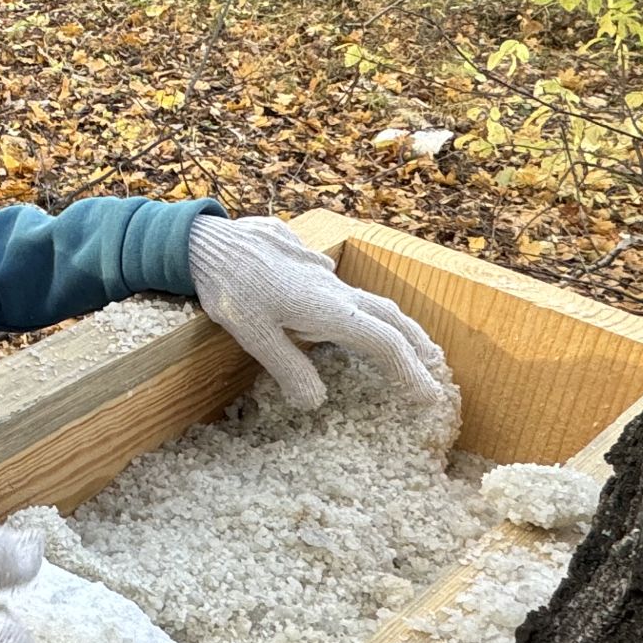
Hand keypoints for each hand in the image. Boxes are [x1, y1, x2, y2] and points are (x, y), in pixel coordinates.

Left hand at [186, 215, 444, 408]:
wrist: (206, 239)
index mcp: (328, 308)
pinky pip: (345, 287)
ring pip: (369, 298)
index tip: (429, 396)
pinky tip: (348, 313)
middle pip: (389, 316)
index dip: (409, 371)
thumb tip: (317, 404)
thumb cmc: (227, 287)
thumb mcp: (253, 335)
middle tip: (436, 369)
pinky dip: (361, 306)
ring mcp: (320, 271)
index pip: (383, 342)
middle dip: (416, 344)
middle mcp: (333, 288)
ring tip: (406, 344)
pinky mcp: (305, 260)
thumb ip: (288, 368)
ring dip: (393, 323)